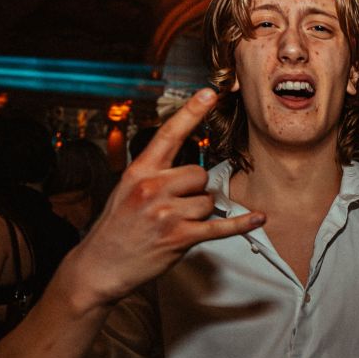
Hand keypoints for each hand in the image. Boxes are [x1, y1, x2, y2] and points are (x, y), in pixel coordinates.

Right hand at [67, 89, 263, 306]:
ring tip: (175, 225)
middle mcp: (152, 188)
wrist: (100, 265)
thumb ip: (155, 176)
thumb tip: (193, 173)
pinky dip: (241, 224)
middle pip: (199, 174)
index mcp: (139, 172)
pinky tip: (258, 218)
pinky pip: (219, 226)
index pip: (169, 134)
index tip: (210, 92)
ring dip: (199, 213)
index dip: (191, 112)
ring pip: (207, 200)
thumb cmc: (117, 228)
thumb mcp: (126, 190)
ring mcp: (166, 213)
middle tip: (176, 207)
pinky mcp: (179, 237)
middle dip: (196, 190)